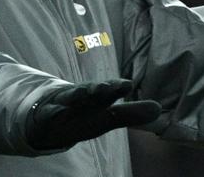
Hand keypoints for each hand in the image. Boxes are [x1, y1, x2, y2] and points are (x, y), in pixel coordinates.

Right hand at [26, 79, 160, 149]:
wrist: (46, 119)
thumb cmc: (81, 116)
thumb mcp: (106, 118)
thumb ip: (130, 114)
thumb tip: (159, 107)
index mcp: (95, 99)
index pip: (108, 91)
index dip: (116, 87)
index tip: (128, 84)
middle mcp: (79, 97)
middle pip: (88, 91)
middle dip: (97, 88)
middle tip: (106, 87)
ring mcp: (60, 104)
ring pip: (68, 98)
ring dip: (75, 95)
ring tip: (83, 93)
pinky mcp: (44, 114)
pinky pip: (47, 113)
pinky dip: (51, 112)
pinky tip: (56, 112)